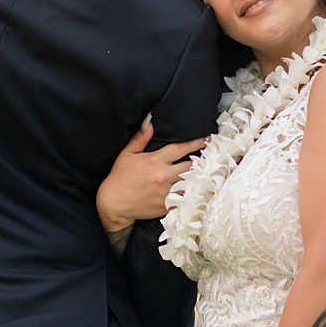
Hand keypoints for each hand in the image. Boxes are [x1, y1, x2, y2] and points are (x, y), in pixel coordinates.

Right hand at [96, 116, 208, 233]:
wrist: (114, 204)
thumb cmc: (120, 177)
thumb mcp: (128, 154)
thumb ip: (141, 137)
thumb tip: (150, 121)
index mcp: (155, 160)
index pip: (181, 149)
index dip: (196, 143)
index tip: (208, 139)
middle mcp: (163, 176)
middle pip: (191, 166)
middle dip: (202, 161)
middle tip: (212, 157)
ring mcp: (166, 192)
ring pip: (191, 183)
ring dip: (199, 178)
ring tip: (209, 173)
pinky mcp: (166, 206)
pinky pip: (185, 199)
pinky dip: (192, 194)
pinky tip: (199, 190)